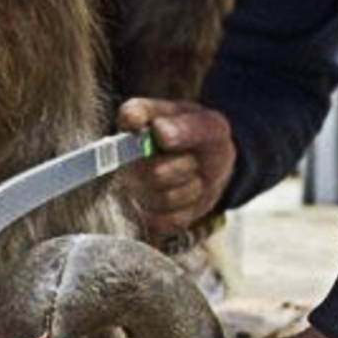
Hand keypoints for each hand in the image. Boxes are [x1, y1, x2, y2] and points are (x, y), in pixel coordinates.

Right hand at [117, 98, 235, 237]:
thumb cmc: (204, 142)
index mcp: (136, 120)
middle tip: (190, 158)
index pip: (129, 117)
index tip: (161, 129)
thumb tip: (160, 131)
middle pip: (155, 172)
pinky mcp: (141, 215)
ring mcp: (130, 187)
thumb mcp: (209, 125)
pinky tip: (184, 196)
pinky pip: (168, 220)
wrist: (214, 170)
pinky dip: (186, 210)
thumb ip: (187, 125)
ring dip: (189, 188)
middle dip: (185, 167)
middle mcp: (124, 154)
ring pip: (165, 198)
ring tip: (189, 175)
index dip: (141, 124)